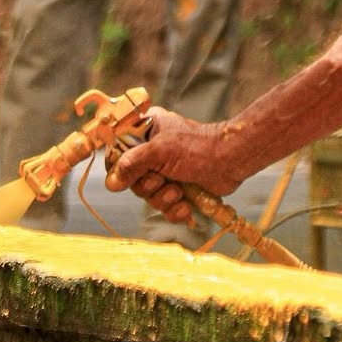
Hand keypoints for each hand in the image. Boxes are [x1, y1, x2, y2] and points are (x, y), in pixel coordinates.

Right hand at [104, 106, 241, 225]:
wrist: (230, 162)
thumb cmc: (198, 147)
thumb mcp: (160, 151)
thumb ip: (133, 163)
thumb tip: (111, 182)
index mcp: (146, 131)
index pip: (118, 150)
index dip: (120, 167)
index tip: (127, 176)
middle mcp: (152, 151)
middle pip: (132, 179)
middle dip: (149, 186)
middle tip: (163, 180)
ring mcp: (165, 171)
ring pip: (148, 196)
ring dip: (163, 198)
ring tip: (178, 192)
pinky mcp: (177, 189)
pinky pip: (164, 207)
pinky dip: (174, 210)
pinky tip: (185, 205)